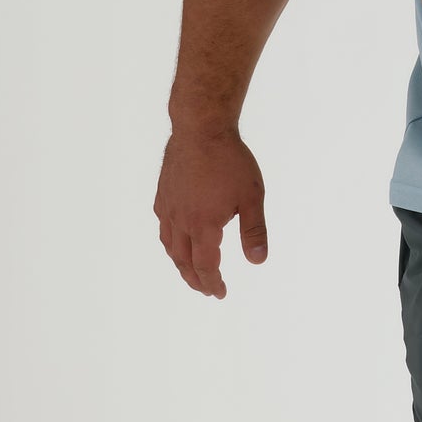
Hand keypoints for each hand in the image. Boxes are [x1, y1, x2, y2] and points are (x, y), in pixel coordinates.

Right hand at [154, 126, 267, 297]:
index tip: (220, 293)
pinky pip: (163, 226)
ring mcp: (169, 207)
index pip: (205, 266)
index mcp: (204, 225)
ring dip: (180, 263)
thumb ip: (254, 231)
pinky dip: (170, 240)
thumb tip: (258, 261)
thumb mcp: (252, 197)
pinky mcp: (164, 193)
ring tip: (190, 271)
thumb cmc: (230, 160)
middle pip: (184, 261)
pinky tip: (176, 238)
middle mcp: (181, 220)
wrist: (201, 128)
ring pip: (170, 245)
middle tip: (206, 290)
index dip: (212, 283)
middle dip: (195, 279)